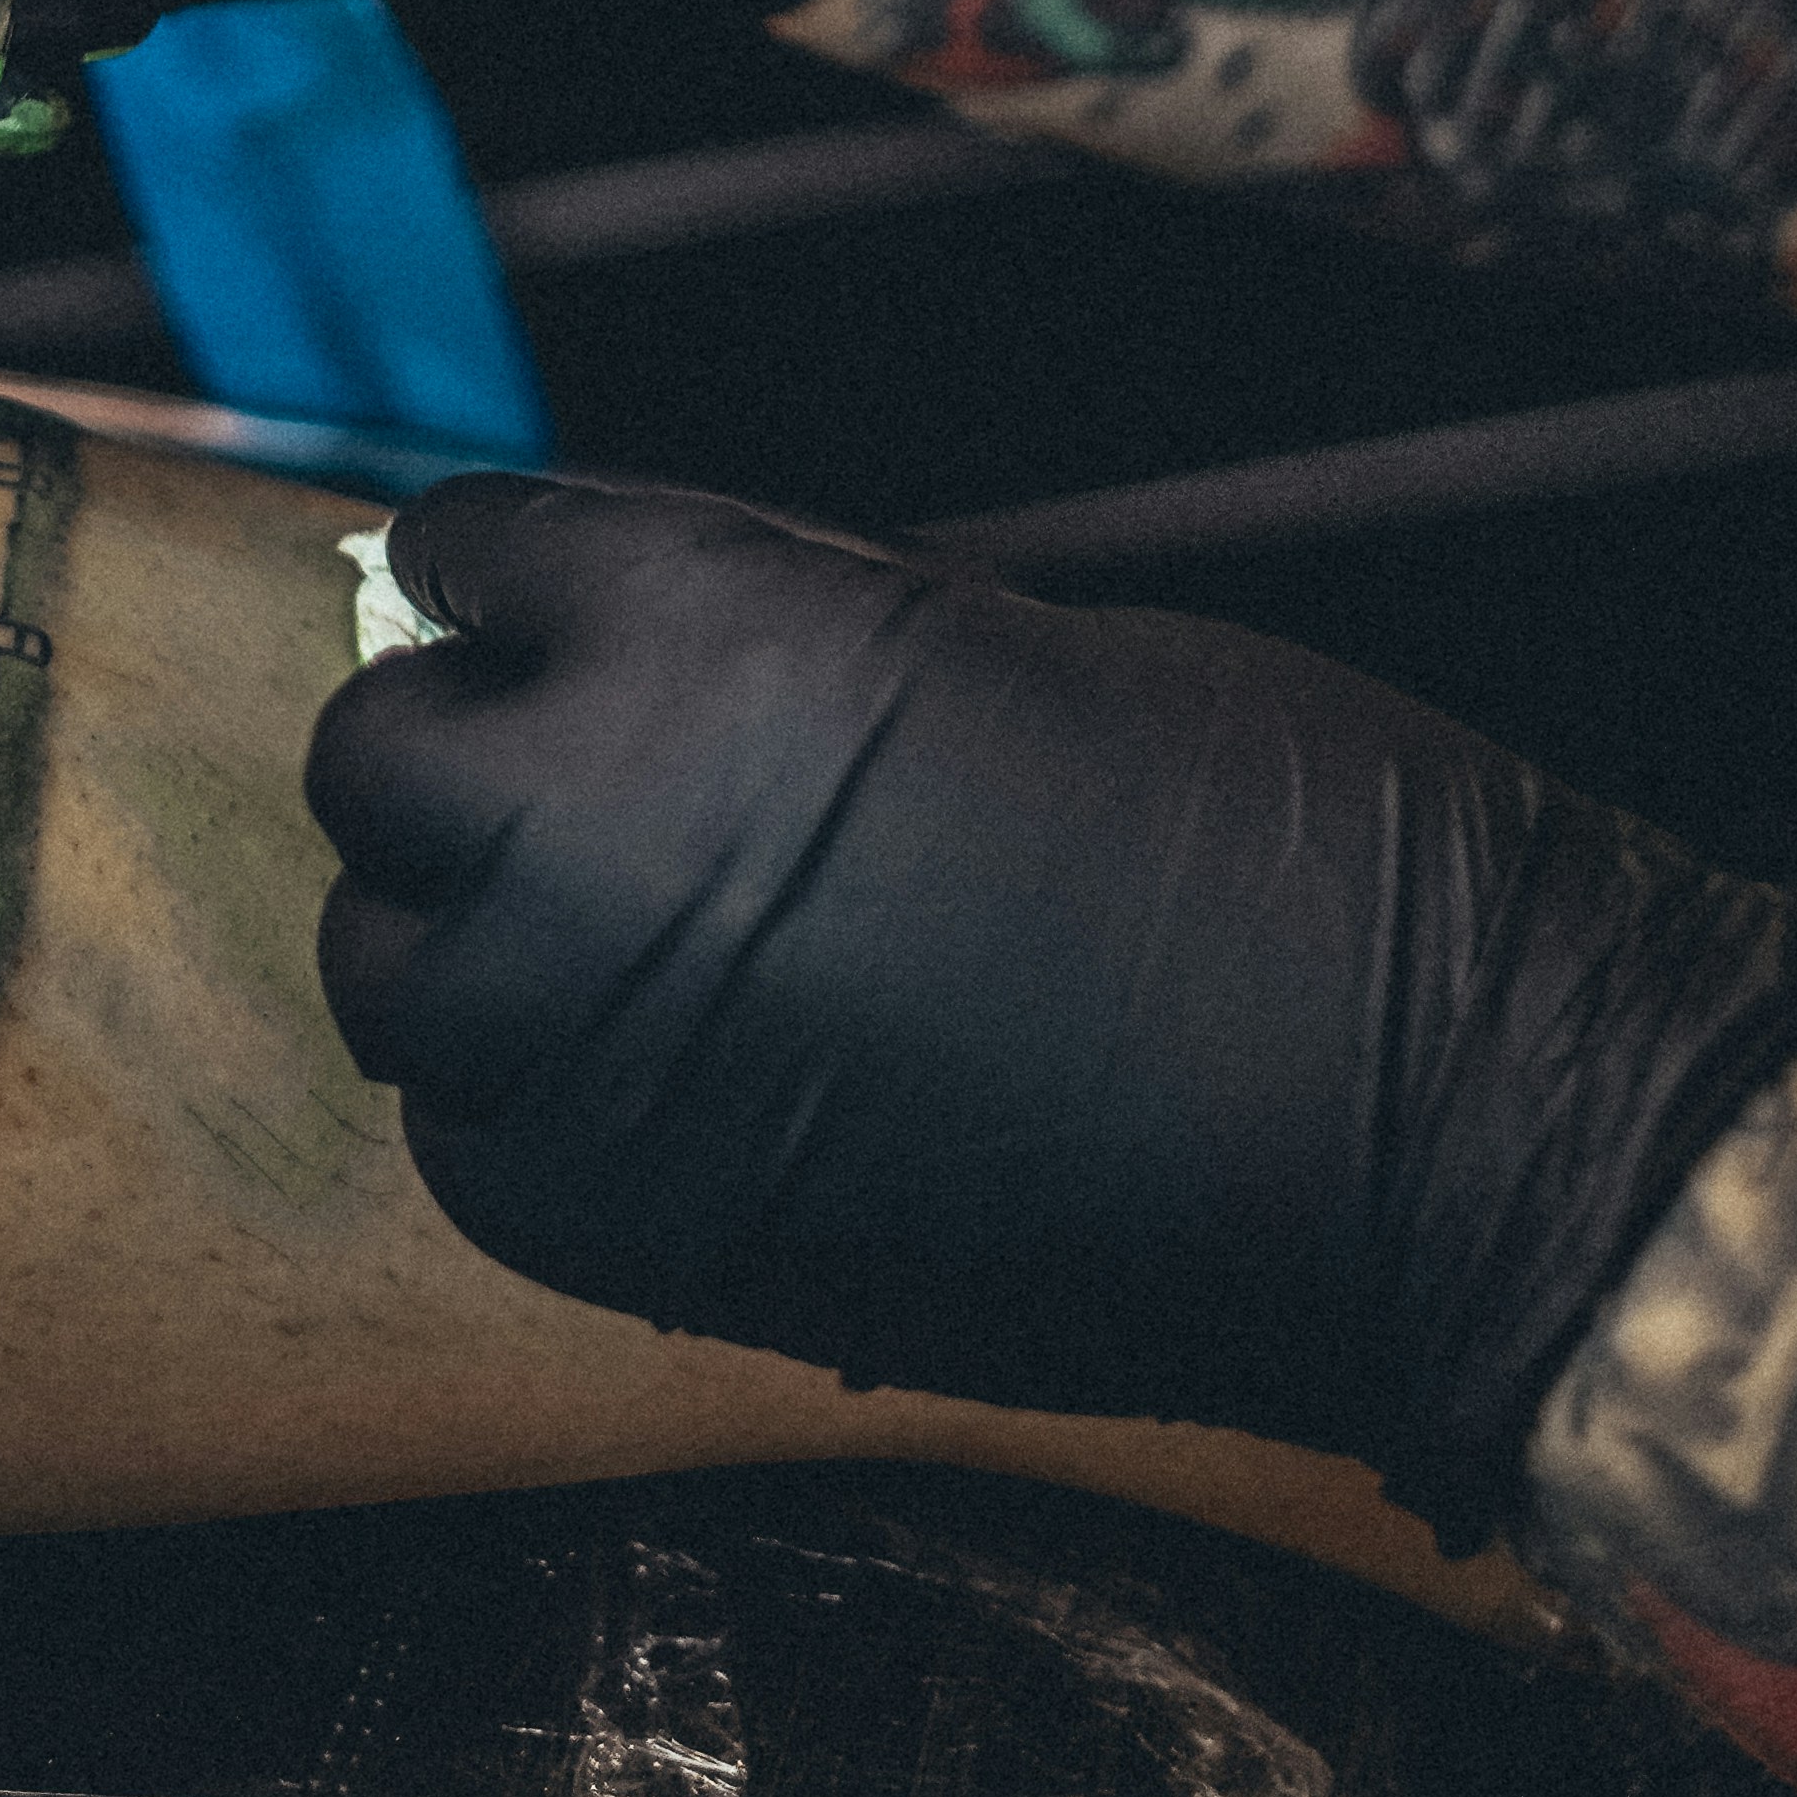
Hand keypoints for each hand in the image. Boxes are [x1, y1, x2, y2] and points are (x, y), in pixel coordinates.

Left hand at [308, 474, 1796, 1541]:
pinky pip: (474, 1154)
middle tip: (565, 760)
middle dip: (460, 747)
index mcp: (705, 626)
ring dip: (462, 931)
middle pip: (377, 763)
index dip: (516, 572)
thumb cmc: (1270, 836)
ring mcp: (609, 1054)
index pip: (471, 553)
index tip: (545, 593)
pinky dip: (518, 1110)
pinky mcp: (653, 1243)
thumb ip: (774, 636)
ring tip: (589, 926)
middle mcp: (603, 827)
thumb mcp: (990, 633)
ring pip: (387, 969)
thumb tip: (631, 651)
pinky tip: (636, 1077)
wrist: (1419, 1120)